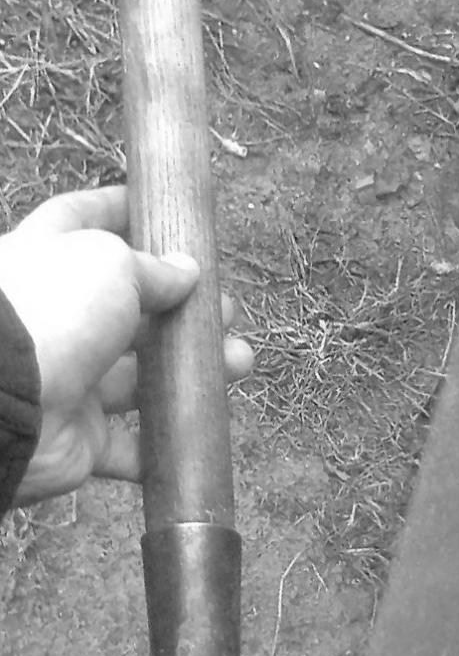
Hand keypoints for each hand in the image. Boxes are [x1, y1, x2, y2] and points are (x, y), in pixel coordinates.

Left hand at [0, 185, 252, 502]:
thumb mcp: (110, 264)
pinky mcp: (78, 438)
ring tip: (238, 361)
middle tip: (224, 308)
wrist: (5, 402)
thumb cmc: (52, 312)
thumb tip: (186, 272)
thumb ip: (152, 268)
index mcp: (45, 260)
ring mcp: (66, 380)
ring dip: (189, 372)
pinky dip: (166, 442)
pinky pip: (130, 445)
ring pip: (138, 378)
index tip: (160, 210)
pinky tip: (204, 426)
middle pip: (125, 309)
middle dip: (179, 307)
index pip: (80, 221)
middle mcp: (53, 319)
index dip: (118, 211)